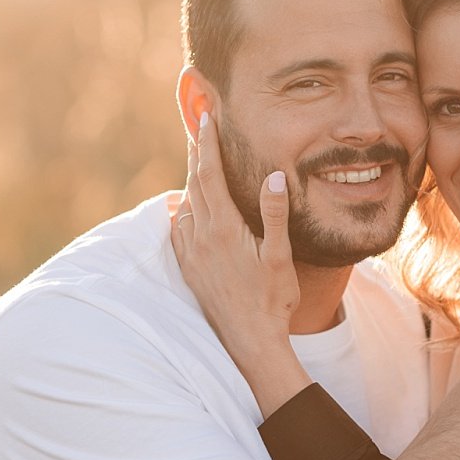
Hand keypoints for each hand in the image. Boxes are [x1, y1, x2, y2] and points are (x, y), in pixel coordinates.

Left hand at [170, 112, 308, 414]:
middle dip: (197, 152)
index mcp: (223, 228)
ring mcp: (191, 253)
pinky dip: (183, 208)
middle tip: (197, 125)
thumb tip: (273, 175)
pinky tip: (186, 205)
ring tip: (197, 158)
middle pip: (194, 183)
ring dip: (191, 179)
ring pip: (186, 204)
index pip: (212, 175)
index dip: (208, 143)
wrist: (250, 341)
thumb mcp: (281, 256)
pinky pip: (179, 228)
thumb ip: (275, 214)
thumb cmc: (272, 300)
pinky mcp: (189, 268)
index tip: (205, 117)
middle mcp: (201, 237)